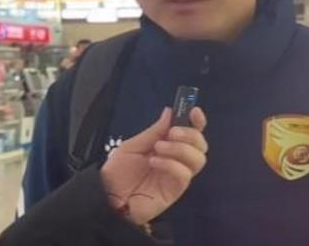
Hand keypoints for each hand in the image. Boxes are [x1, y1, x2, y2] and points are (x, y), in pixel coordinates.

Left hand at [100, 107, 207, 224]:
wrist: (107, 197)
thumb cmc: (119, 172)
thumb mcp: (133, 146)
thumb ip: (154, 131)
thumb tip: (170, 112)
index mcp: (169, 146)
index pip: (193, 132)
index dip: (197, 121)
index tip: (194, 111)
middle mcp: (178, 160)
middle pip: (201, 145)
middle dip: (190, 134)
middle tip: (171, 133)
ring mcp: (178, 175)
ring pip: (198, 159)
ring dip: (180, 149)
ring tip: (158, 148)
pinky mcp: (175, 190)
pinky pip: (185, 174)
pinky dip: (171, 164)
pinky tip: (154, 162)